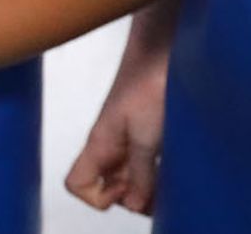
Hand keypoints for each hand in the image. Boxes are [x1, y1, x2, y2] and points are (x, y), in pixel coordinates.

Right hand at [64, 46, 167, 214]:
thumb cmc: (150, 82)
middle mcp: (110, 143)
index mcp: (100, 144)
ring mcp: (128, 135)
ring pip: (127, 175)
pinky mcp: (148, 127)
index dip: (98, 198)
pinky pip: (145, 161)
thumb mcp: (146, 136)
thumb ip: (140, 172)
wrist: (165, 47)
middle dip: (128, 197)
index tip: (126, 192)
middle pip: (105, 185)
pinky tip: (173, 167)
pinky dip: (157, 172)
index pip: (77, 183)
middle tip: (155, 194)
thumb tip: (133, 202)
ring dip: (146, 186)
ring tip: (168, 183)